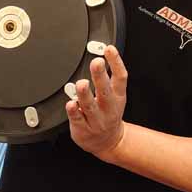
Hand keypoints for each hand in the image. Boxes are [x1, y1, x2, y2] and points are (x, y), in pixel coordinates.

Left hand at [66, 45, 127, 160]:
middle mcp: (108, 108)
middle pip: (105, 91)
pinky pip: (77, 119)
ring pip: (90, 106)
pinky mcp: (83, 128)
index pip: (120, 77)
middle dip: (100, 76)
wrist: (108, 142)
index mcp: (118, 97)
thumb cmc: (108, 114)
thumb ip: (108, 78)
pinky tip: (70, 104)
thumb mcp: (115, 97)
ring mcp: (96, 119)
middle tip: (96, 62)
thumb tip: (101, 55)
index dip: (116, 62)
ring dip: (85, 94)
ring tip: (82, 84)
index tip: (109, 49)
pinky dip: (74, 111)